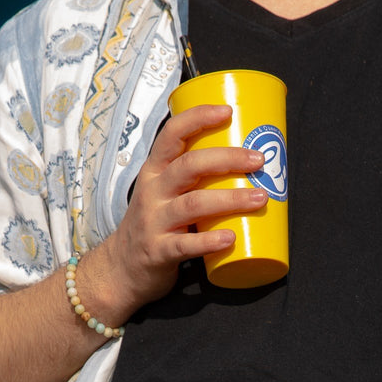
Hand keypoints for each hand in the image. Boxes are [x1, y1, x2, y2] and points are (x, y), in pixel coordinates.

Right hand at [100, 104, 268, 313]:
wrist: (121, 269)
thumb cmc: (155, 226)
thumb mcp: (163, 194)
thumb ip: (193, 180)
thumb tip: (243, 164)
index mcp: (154, 172)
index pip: (172, 135)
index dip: (198, 118)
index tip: (227, 111)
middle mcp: (152, 192)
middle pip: (189, 166)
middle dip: (227, 159)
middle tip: (258, 160)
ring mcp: (154, 222)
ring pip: (193, 204)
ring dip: (230, 199)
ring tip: (260, 199)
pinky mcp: (159, 251)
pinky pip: (186, 245)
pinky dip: (210, 241)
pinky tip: (231, 238)